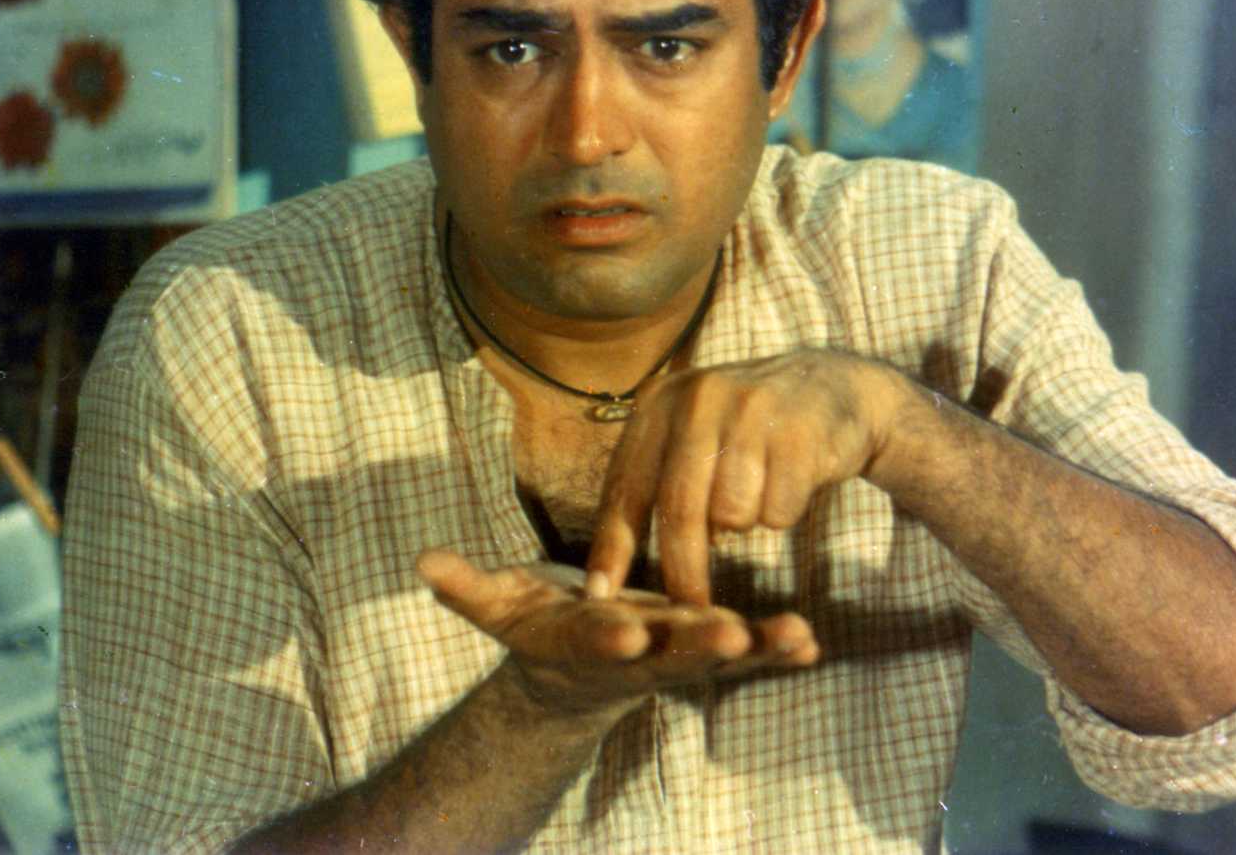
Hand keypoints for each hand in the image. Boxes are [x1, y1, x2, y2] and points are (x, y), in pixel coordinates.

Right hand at [416, 552, 818, 717]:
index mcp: (586, 640)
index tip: (624, 633)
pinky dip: (777, 651)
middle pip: (670, 653)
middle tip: (735, 636)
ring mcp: (675, 654)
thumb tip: (423, 563)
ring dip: (760, 649)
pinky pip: (746, 653)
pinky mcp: (704, 648)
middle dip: (701, 644)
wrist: (571, 673)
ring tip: (799, 637)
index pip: (594, 640)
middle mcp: (636, 653)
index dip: (607, 638)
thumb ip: (465, 587)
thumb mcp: (496, 608)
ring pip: (720, 654)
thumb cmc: (534, 627)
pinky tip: (812, 643)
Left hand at [586, 350, 898, 605]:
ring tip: (758, 489)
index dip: (612, 545)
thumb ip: (656, 483)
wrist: (832, 386)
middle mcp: (698, 397)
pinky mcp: (798, 432)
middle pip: (680, 508)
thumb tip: (612, 572)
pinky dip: (783, 513)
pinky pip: (777, 512)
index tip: (599, 596)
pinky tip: (791, 478)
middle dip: (683, 569)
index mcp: (659, 401)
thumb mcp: (690, 435)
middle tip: (690, 609)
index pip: (626, 485)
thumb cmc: (747, 429)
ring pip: (733, 515)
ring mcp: (750, 409)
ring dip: (746, 522)